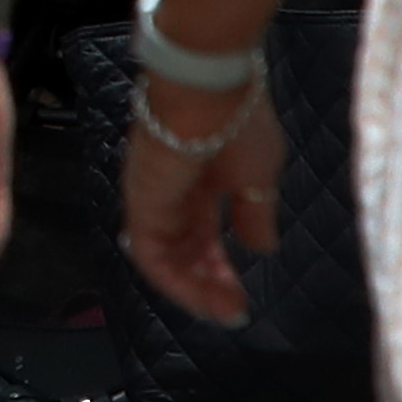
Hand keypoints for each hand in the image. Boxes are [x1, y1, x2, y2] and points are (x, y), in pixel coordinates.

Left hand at [120, 71, 287, 326]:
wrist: (207, 89)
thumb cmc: (238, 123)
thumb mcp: (260, 174)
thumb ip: (255, 213)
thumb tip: (260, 247)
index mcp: (204, 177)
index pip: (205, 232)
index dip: (220, 267)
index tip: (241, 298)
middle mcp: (174, 190)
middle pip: (185, 248)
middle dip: (209, 284)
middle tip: (234, 311)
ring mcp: (154, 198)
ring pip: (168, 257)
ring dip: (194, 290)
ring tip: (225, 312)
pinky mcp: (141, 203)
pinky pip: (152, 254)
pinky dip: (175, 282)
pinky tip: (202, 300)